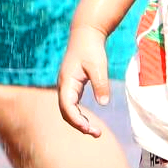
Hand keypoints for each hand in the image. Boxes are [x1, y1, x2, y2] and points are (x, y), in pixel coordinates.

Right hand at [55, 22, 113, 137]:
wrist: (86, 33)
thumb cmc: (91, 48)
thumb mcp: (98, 66)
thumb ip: (100, 84)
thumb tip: (103, 103)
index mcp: (67, 82)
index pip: (67, 107)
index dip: (76, 120)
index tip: (88, 128)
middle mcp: (64, 86)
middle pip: (66, 112)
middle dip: (79, 125)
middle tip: (96, 133)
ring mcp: (67, 86)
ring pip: (68, 109)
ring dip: (79, 121)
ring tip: (95, 131)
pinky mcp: (72, 85)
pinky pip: (72, 104)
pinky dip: (80, 114)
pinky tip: (89, 121)